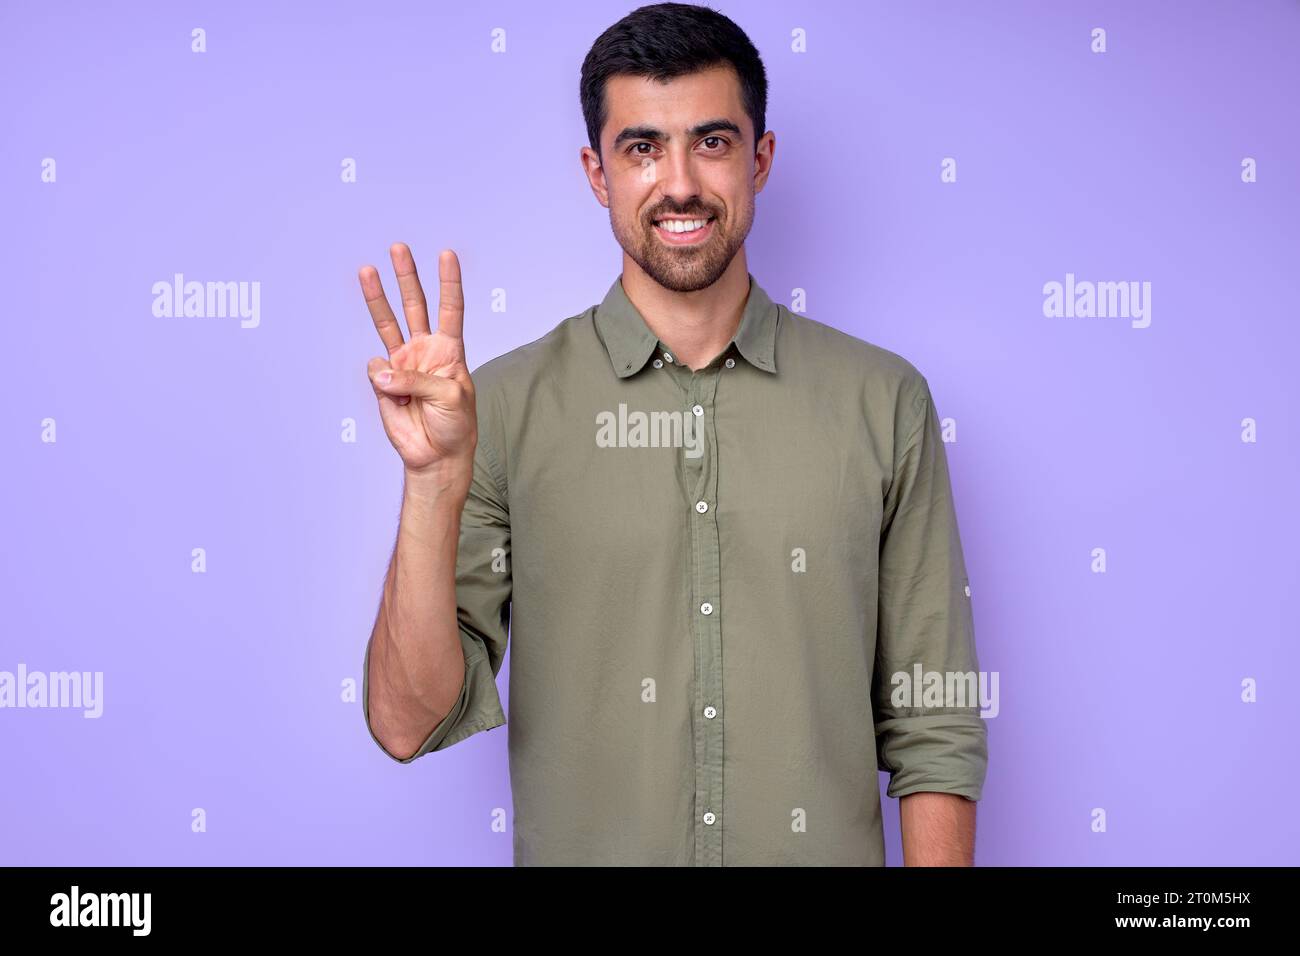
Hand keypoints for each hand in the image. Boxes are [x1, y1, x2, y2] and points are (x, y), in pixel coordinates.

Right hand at [360, 244, 475, 479]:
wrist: (436, 455)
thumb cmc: (455, 425)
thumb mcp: (449, 397)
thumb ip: (416, 379)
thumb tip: (379, 370)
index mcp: (449, 350)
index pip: (450, 309)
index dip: (449, 282)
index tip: (447, 254)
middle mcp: (424, 350)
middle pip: (414, 305)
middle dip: (406, 276)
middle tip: (398, 247)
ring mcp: (401, 363)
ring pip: (386, 322)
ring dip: (377, 296)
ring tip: (367, 269)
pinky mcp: (382, 382)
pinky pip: (375, 371)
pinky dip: (383, 382)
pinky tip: (396, 398)